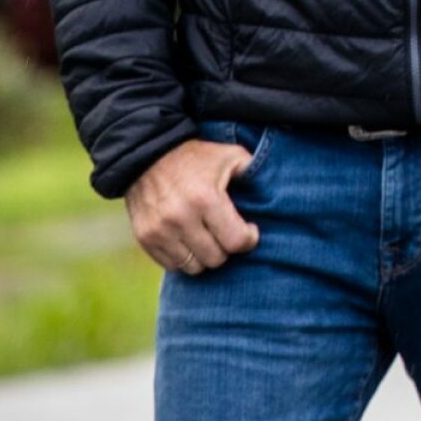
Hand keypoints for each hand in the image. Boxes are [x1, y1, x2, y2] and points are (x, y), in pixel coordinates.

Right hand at [124, 133, 259, 275]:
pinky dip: (184, 258)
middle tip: (227, 233)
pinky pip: (172, 266)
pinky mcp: (145, 238)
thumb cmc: (196, 156)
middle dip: (227, 248)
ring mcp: (160, 231)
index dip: (248, 239)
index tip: (249, 230)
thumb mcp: (229, 156)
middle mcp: (181, 218)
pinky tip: (190, 241)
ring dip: (205, 256)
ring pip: (194, 267)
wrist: (147, 154)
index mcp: (206, 198)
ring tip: (209, 238)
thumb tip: (275, 189)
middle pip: (216, 258)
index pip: (235, 242)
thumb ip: (253, 171)